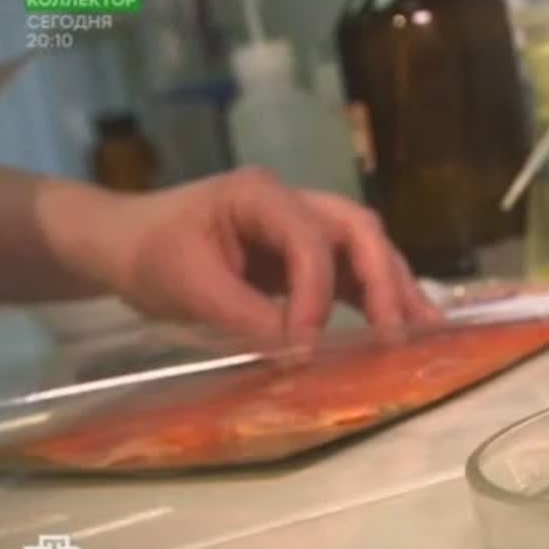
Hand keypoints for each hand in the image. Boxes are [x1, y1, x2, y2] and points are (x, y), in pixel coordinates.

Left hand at [80, 169, 442, 342]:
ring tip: (425, 331)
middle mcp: (292, 204)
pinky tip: (396, 329)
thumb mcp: (186, 286)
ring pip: (364, 249)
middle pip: (358, 231)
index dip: (315, 294)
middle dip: (384, 280)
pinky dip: (374, 298)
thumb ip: (243, 315)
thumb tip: (297, 352)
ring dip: (393, 288)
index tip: (302, 346)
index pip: (310, 240)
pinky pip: (349, 273)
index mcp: (260, 195)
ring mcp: (301, 228)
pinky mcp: (302, 258)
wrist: (124, 245)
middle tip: (400, 332)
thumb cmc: (149, 255)